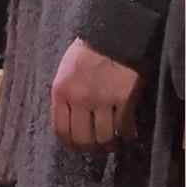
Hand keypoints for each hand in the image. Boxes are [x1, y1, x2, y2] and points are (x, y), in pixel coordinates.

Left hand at [54, 36, 144, 152]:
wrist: (108, 37)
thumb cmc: (83, 54)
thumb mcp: (63, 74)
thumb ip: (63, 97)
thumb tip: (68, 122)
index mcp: (60, 92)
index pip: (61, 129)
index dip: (70, 143)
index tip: (76, 147)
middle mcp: (79, 99)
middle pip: (83, 138)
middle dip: (90, 148)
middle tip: (96, 148)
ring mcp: (102, 100)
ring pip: (104, 136)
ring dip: (109, 143)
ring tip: (112, 143)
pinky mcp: (124, 99)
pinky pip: (124, 126)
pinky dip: (126, 133)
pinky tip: (127, 134)